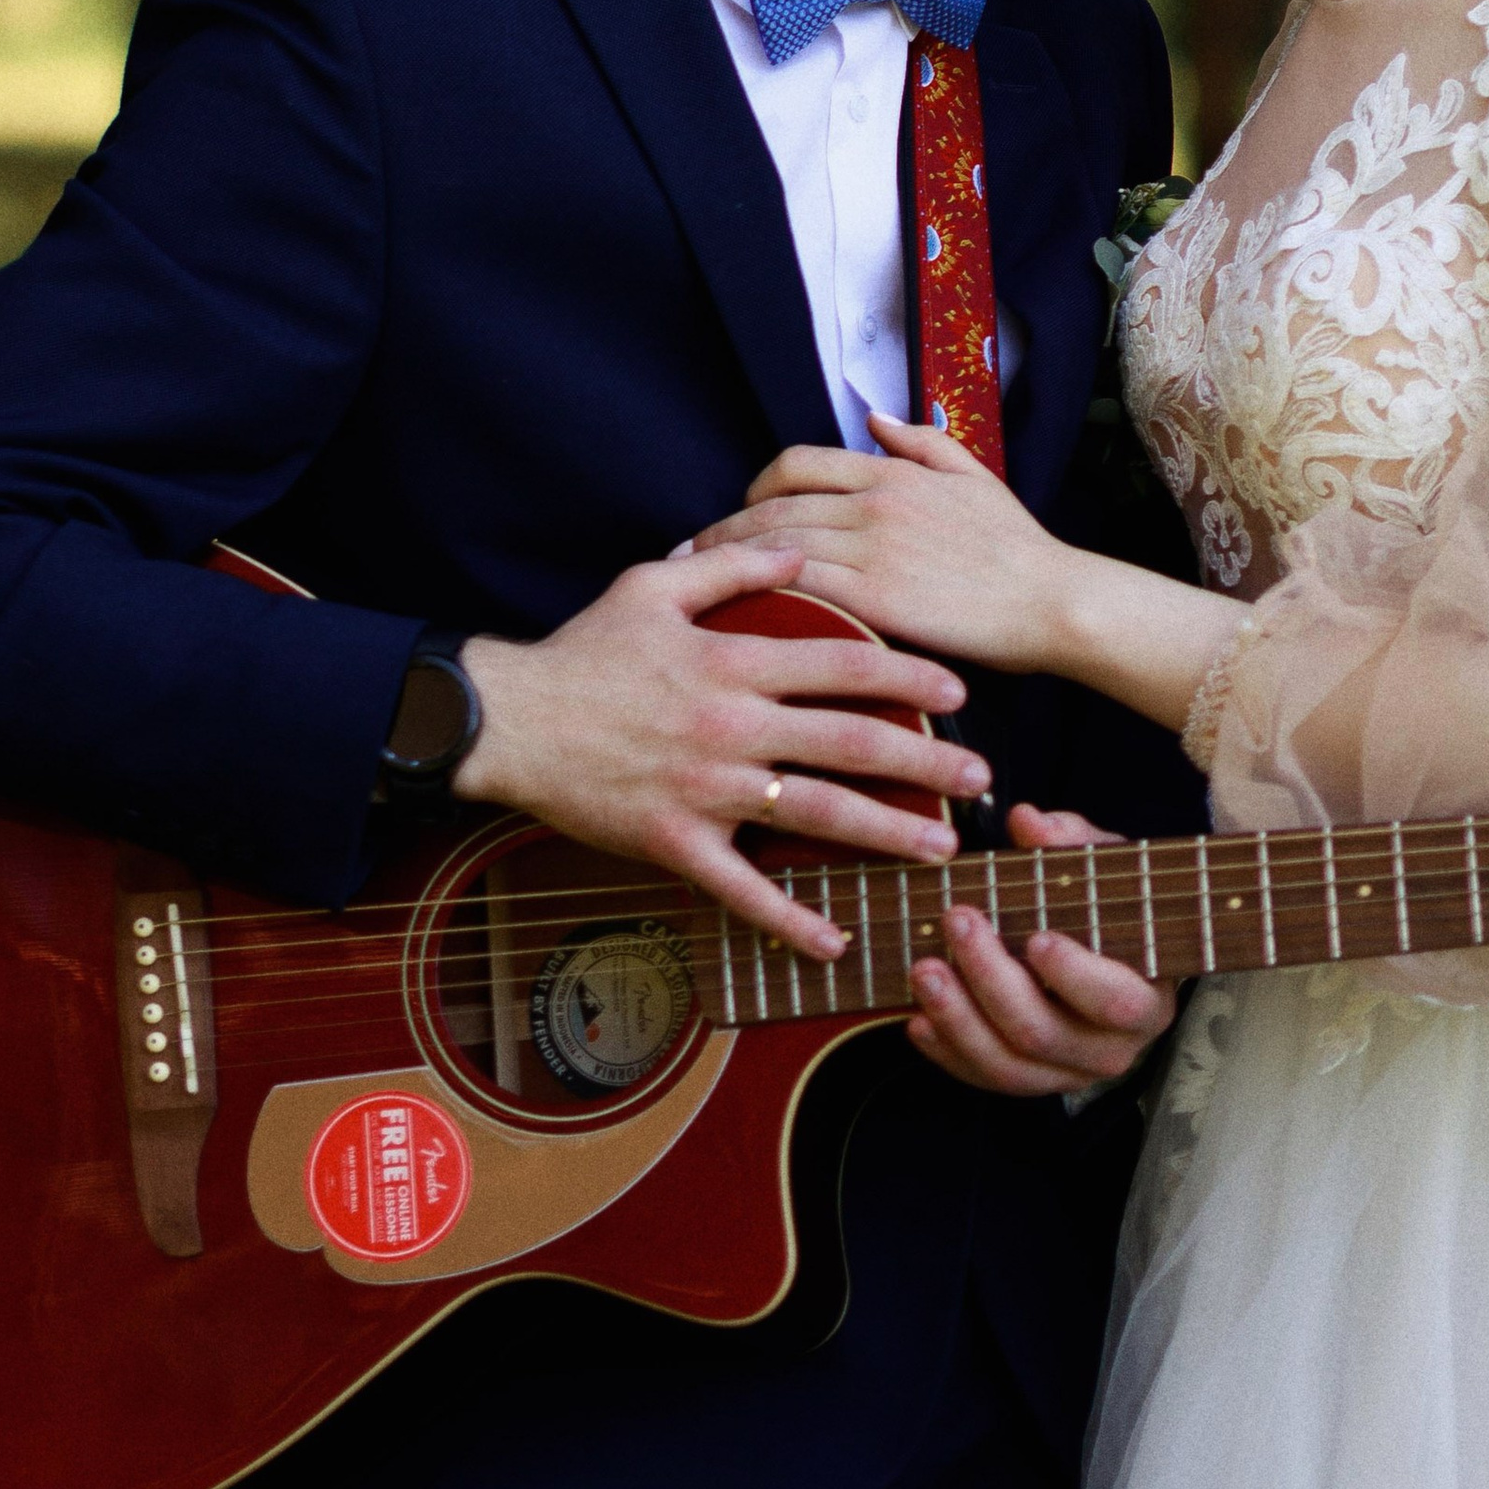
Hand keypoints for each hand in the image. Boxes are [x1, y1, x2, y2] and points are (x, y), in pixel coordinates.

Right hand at [451, 541, 990, 962]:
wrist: (507, 721)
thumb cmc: (582, 651)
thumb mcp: (652, 585)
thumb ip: (732, 569)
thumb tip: (799, 548)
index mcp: (733, 663)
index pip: (843, 666)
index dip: (908, 676)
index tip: (958, 692)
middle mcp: (731, 728)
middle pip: (849, 744)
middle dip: (926, 762)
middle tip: (981, 777)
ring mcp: (706, 791)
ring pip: (814, 815)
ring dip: (886, 834)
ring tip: (940, 847)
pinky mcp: (674, 843)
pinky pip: (742, 891)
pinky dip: (790, 920)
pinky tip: (834, 939)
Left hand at [699, 412, 1250, 738]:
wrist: (1054, 602)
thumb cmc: (1020, 550)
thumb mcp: (976, 477)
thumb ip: (921, 443)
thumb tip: (876, 416)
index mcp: (893, 472)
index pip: (797, 464)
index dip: (754, 487)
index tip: (733, 513)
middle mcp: (875, 502)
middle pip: (772, 506)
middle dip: (721, 530)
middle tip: (685, 555)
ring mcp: (872, 549)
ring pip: (775, 545)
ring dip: (725, 565)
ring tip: (695, 590)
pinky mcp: (875, 598)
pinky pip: (798, 586)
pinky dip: (759, 594)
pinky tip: (735, 614)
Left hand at [904, 805, 1172, 1098]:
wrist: (1107, 959)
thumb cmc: (1108, 910)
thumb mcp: (1104, 869)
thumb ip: (1071, 842)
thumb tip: (1028, 821)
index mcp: (1145, 999)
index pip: (1115, 1001)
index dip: (1074, 975)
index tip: (1035, 938)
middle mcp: (1111, 1049)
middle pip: (1042, 1032)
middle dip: (990, 980)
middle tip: (958, 923)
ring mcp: (1066, 1073)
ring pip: (1007, 1067)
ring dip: (957, 1019)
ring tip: (923, 970)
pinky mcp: (1029, 1082)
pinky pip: (982, 1078)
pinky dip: (946, 1051)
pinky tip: (917, 1017)